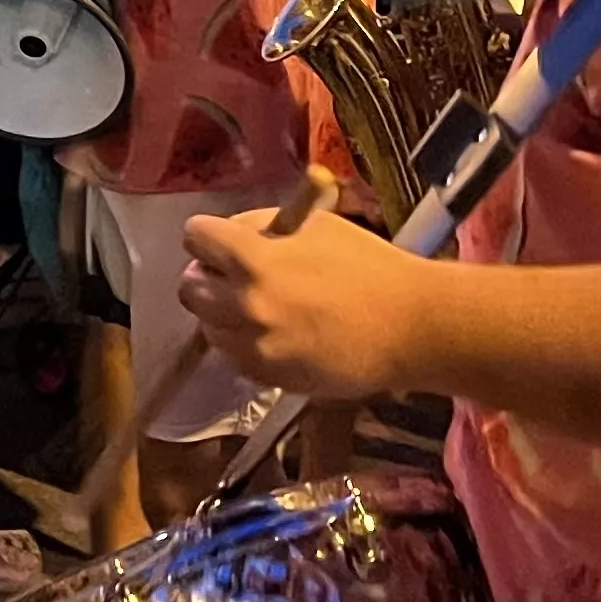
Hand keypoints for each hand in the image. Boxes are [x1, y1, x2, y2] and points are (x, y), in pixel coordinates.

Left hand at [175, 193, 436, 400]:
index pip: (196, 237)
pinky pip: (234, 355)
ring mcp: (255, 346)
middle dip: (207, 275)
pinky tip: (273, 330)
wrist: (410, 327)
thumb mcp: (316, 225)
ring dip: (222, 311)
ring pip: (208, 325)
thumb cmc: (370, 267)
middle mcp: (245, 305)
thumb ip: (265, 225)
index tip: (220, 240)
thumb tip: (233, 233)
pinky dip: (243, 341)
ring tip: (256, 304)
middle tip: (232, 273)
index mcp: (254, 261)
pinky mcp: (269, 376)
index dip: (208, 235)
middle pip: (190, 287)